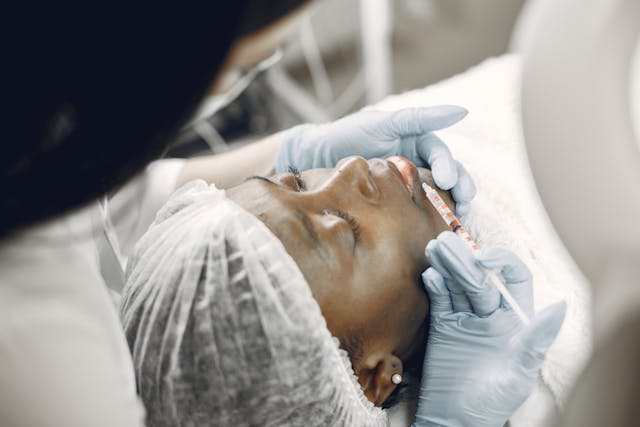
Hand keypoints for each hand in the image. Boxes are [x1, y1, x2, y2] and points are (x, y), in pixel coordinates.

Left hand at [276, 106, 475, 214]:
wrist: (317, 158)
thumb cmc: (349, 134)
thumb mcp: (383, 123)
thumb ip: (419, 118)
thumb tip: (460, 111)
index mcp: (415, 140)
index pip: (440, 154)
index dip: (448, 166)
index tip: (447, 181)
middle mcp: (415, 160)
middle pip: (448, 175)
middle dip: (460, 188)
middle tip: (464, 202)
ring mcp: (406, 183)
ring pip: (437, 194)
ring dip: (451, 205)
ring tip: (457, 218)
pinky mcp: (396, 202)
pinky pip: (418, 209)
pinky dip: (430, 217)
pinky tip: (435, 227)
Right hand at [414, 232, 565, 426]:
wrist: (457, 419)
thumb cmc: (495, 402)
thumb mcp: (520, 373)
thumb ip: (536, 338)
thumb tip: (561, 306)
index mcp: (515, 320)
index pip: (513, 278)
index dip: (500, 263)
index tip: (482, 259)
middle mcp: (491, 314)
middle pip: (478, 278)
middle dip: (463, 260)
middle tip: (446, 243)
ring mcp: (465, 319)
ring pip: (456, 284)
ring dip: (446, 265)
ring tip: (434, 247)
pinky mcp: (443, 327)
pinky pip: (440, 300)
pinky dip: (434, 286)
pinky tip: (430, 274)